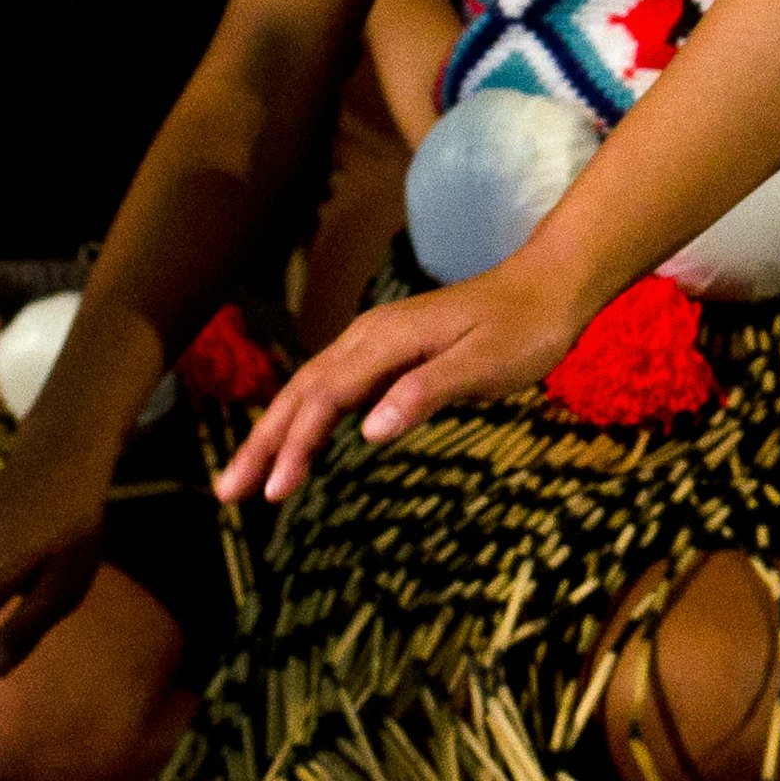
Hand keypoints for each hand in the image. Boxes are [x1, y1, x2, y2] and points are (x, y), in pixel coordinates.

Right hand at [218, 258, 594, 506]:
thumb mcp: (485, 364)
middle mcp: (370, 337)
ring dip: (277, 433)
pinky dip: (308, 419)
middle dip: (263, 443)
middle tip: (227, 494)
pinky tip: (298, 447)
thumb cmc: (525, 327)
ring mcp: (377, 343)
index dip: (295, 445)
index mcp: (386, 340)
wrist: (551, 286)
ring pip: (312, 390)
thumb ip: (427, 393)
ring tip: (245, 480)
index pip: (325, 398)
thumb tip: (369, 430)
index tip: (272, 491)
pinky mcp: (390, 353)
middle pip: (302, 393)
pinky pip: (335, 388)